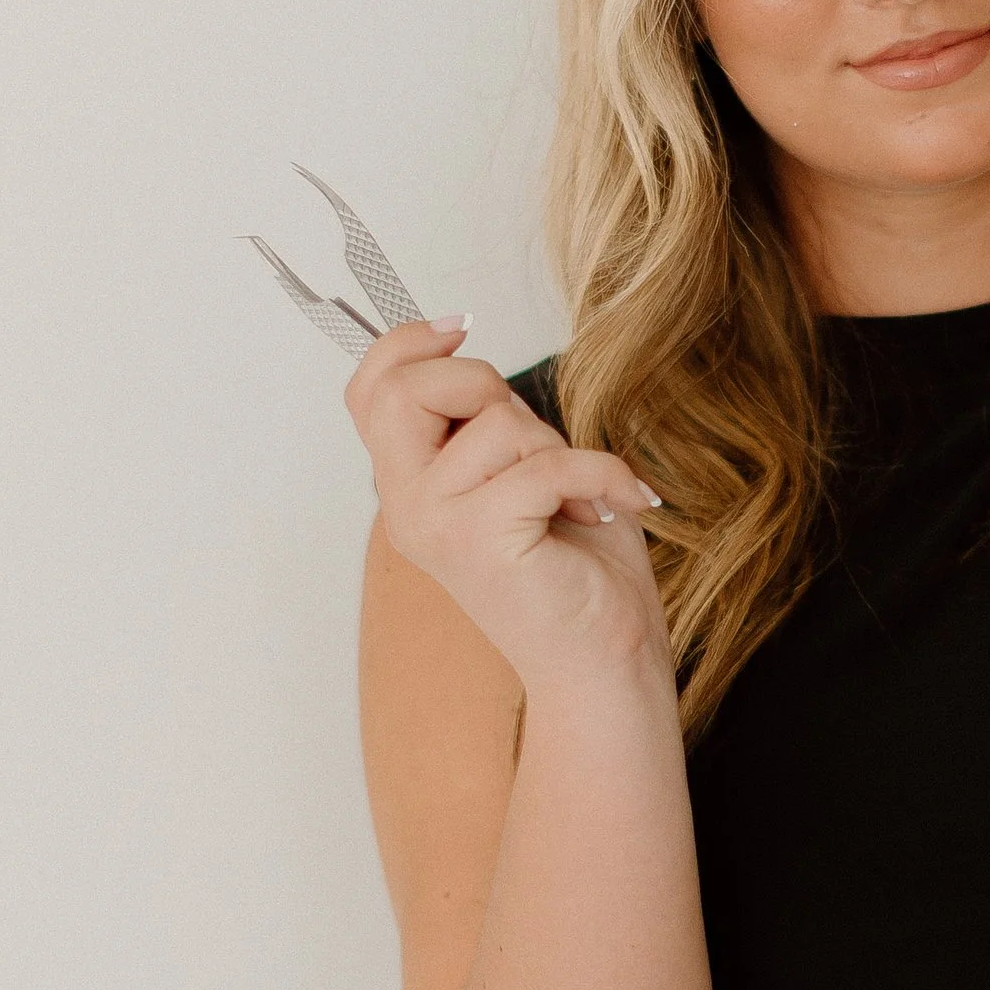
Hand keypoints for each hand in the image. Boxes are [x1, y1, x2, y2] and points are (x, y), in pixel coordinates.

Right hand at [346, 320, 664, 693]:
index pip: (370, 391)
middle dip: (480, 384)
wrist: (605, 661)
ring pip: (497, 424)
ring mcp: (438, 525)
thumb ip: (487, 421)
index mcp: (410, 486)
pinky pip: (546, 465)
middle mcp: (408, 507)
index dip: (408, 344)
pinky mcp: (482, 541)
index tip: (461, 329)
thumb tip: (470, 352)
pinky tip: (619, 503)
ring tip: (575, 500)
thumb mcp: (522, 468)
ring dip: (558, 449)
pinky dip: (601, 475)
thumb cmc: (575, 566)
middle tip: (529, 434)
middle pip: (403, 390)